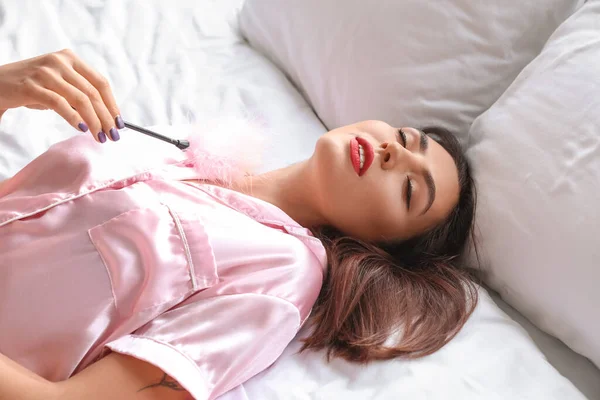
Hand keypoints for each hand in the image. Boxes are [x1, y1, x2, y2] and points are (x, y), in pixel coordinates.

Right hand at [0, 49, 123, 142]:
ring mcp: (46, 72)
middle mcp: (60, 62)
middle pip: (93, 93)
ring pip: (80, 99)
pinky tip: (81, 128)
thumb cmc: (32, 87)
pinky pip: (60, 104)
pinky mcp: (32, 86)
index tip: (119, 123)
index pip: (100, 83)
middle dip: (106, 117)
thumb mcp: (59, 83)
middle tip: (113, 136)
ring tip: (100, 137)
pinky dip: (74, 118)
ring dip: (94, 121)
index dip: (112, 105)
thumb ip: (80, 93)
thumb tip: (107, 117)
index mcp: (70, 58)